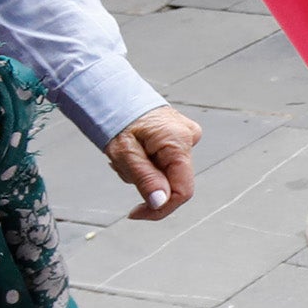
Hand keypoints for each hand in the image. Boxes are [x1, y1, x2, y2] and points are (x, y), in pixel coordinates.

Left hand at [106, 105, 201, 220]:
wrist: (117, 95)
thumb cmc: (119, 118)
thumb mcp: (125, 153)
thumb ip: (145, 179)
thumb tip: (161, 202)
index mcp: (178, 141)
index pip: (183, 191)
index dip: (161, 208)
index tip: (136, 213)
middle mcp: (189, 138)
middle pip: (173, 183)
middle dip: (147, 184)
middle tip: (123, 168)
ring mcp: (187, 137)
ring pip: (167, 175)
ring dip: (145, 174)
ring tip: (127, 156)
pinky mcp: (180, 138)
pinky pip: (166, 163)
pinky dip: (148, 164)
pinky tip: (135, 152)